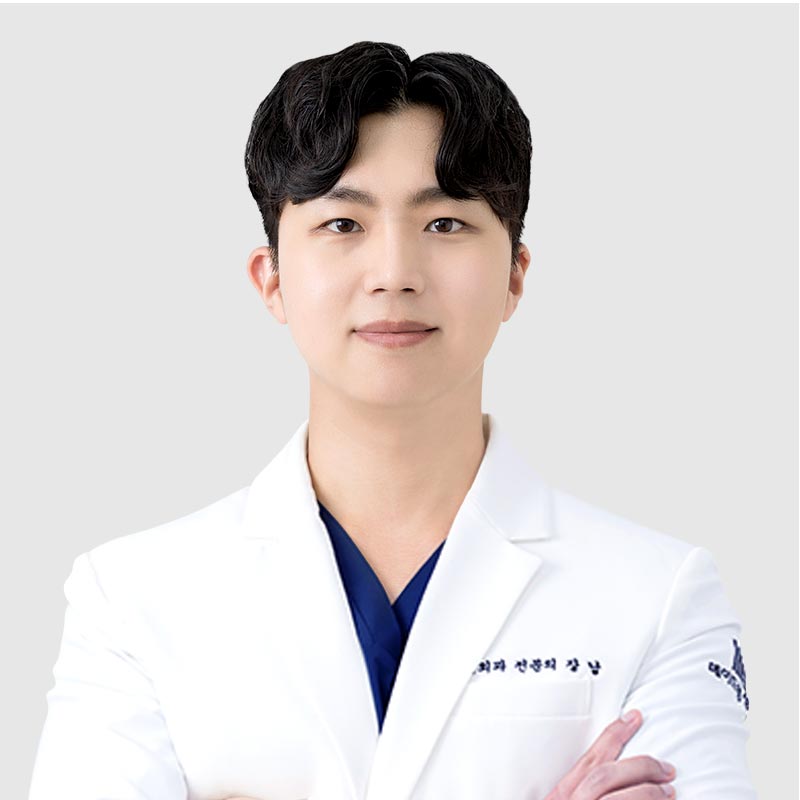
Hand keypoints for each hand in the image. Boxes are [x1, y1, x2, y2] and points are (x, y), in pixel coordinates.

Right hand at [544, 709, 676, 798]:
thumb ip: (581, 789)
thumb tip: (615, 775)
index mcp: (562, 795)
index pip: (591, 758)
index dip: (614, 735)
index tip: (634, 717)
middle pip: (604, 775)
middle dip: (638, 768)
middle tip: (665, 768)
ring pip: (617, 798)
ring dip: (647, 793)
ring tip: (669, 791)